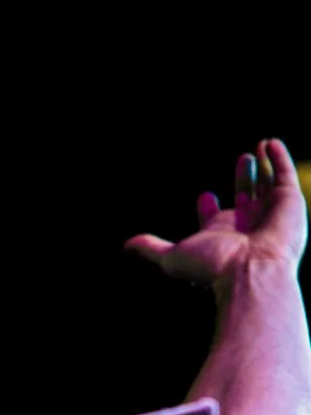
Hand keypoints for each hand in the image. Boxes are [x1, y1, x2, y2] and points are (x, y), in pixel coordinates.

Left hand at [125, 138, 306, 288]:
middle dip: (242, 181)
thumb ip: (151, 248)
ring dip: (262, 167)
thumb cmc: (212, 266)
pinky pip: (284, 174)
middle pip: (244, 198)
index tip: (204, 197)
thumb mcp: (172, 256)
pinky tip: (270, 144)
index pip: (215, 219)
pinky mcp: (289, 201)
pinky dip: (279, 158)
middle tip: (241, 161)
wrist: (252, 270)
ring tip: (259, 147)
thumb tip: (126, 245)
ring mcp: (269, 213)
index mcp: (221, 236)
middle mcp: (246, 225)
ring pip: (267, 185)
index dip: (209, 208)